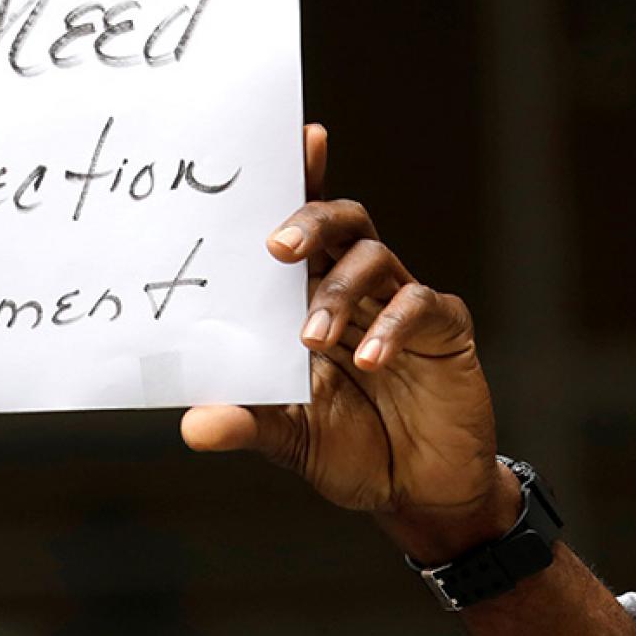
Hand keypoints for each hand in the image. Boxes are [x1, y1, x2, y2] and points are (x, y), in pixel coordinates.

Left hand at [179, 125, 517, 561]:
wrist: (419, 493)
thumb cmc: (353, 451)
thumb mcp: (291, 441)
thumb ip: (247, 424)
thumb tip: (192, 425)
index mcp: (313, 301)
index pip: (300, 234)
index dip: (295, 181)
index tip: (284, 142)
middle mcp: (358, 291)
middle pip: (340, 223)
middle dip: (309, 220)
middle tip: (276, 247)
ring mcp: (402, 305)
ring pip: (373, 257)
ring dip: (337, 291)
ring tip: (309, 338)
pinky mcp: (444, 330)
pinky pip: (419, 305)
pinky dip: (390, 327)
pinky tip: (370, 359)